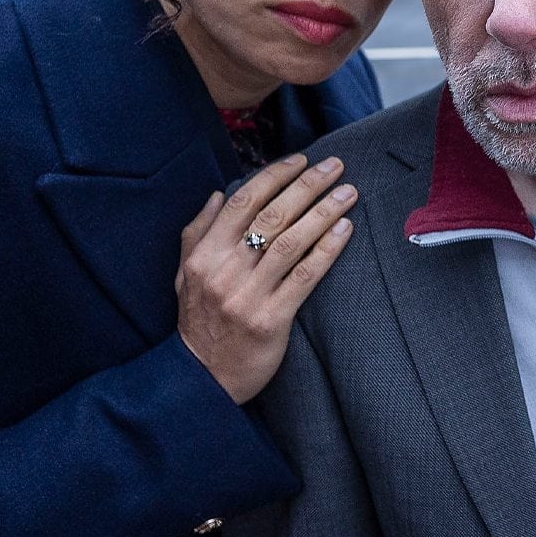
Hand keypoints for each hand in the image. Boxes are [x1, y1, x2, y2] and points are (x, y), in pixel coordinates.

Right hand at [175, 154, 358, 404]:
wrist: (203, 377)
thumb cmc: (200, 321)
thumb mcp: (185, 275)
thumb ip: (197, 232)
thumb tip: (220, 193)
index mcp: (203, 255)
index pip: (242, 202)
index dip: (274, 176)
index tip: (301, 159)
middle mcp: (223, 270)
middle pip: (272, 215)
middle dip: (307, 185)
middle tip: (336, 166)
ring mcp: (247, 294)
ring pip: (291, 241)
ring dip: (324, 212)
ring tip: (349, 192)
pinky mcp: (271, 318)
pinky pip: (304, 276)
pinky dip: (327, 249)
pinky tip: (346, 230)